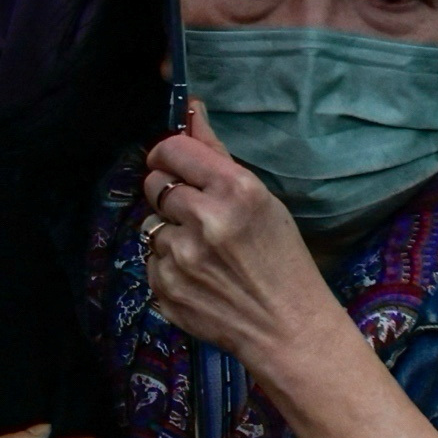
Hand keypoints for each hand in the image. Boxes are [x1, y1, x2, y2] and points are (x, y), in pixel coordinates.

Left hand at [135, 107, 353, 383]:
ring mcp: (180, 257)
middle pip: (155, 184)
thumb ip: (217, 156)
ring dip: (172, 234)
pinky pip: (151, 260)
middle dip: (171, 195)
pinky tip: (201, 277)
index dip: (169, 155)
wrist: (287, 328)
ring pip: (151, 225)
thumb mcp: (262, 199)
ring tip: (206, 253)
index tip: (175, 164)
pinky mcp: (164, 287)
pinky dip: (169, 265)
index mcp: (235, 190)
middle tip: (199, 214)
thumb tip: (191, 109)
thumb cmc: (282, 259)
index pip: (171, 150)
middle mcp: (204, 219)